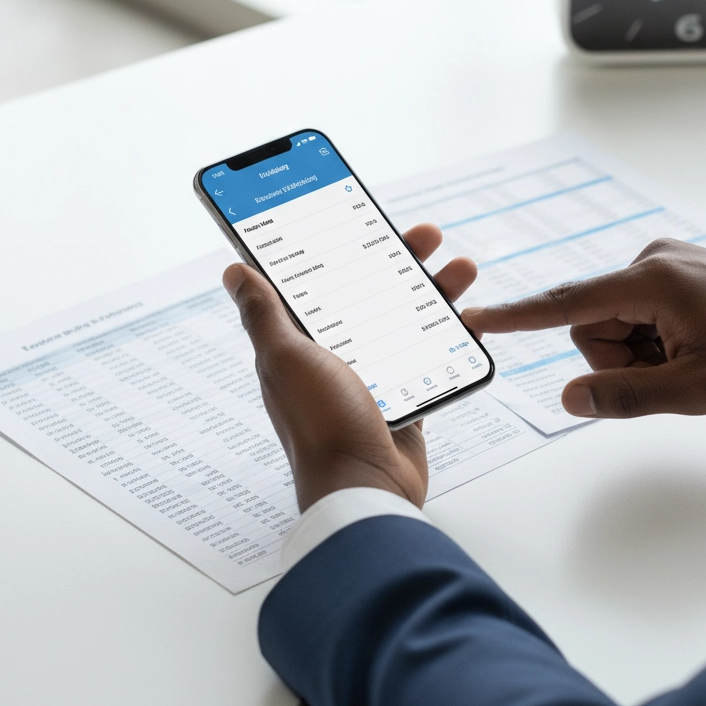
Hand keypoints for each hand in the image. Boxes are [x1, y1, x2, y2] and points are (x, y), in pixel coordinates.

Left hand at [223, 225, 476, 512]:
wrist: (367, 487)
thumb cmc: (321, 423)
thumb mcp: (287, 358)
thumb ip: (265, 315)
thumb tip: (234, 271)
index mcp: (302, 342)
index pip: (323, 281)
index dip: (343, 248)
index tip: (366, 218)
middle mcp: (336, 355)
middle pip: (372, 293)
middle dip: (401, 260)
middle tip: (428, 235)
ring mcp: (374, 376)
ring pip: (407, 319)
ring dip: (436, 292)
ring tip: (463, 268)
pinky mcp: (405, 396)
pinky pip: (429, 355)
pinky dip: (449, 335)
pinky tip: (470, 317)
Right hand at [461, 239, 705, 419]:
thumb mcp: (700, 390)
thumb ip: (629, 396)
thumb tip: (570, 398)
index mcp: (652, 282)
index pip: (567, 303)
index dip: (518, 317)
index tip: (477, 319)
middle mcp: (650, 260)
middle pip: (593, 324)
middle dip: (621, 359)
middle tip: (674, 372)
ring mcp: (664, 261)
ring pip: (615, 322)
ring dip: (640, 351)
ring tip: (690, 357)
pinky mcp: (674, 268)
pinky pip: (638, 310)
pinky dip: (654, 336)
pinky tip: (696, 341)